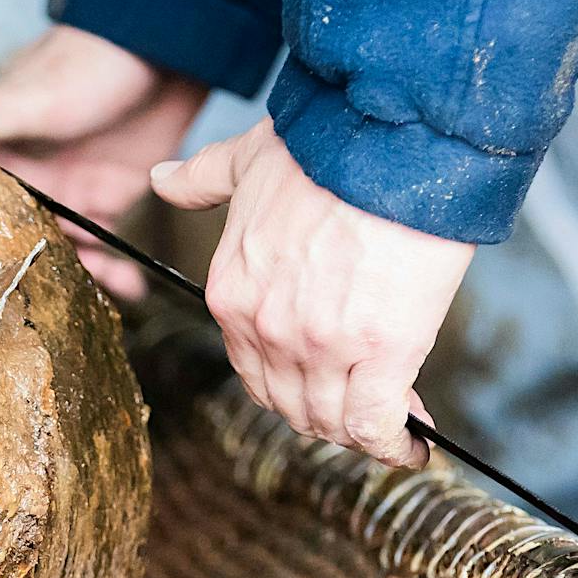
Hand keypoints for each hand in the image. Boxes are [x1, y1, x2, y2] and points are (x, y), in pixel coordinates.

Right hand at [0, 24, 206, 298]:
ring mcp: (68, 192)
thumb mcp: (32, 96)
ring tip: (81, 308)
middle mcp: (27, 177)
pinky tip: (129, 292)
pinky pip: (105, 248)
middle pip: (14, 239)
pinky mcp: (107, 200)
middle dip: (19, 278)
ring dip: (70, 281)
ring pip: (59, 251)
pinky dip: (116, 273)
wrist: (167, 46)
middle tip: (23, 318)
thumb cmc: (91, 61)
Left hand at [152, 121, 473, 467]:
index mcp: (231, 294)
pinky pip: (375, 422)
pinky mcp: (379, 350)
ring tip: (395, 426)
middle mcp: (265, 328)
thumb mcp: (244, 160)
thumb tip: (161, 177)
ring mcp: (319, 344)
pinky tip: (415, 443)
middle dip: (326, 415)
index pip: (254, 371)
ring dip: (362, 432)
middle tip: (365, 408)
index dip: (293, 384)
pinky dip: (394, 442)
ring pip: (333, 421)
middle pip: (291, 405)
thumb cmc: (328, 145)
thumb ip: (201, 180)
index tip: (327, 379)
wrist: (391, 134)